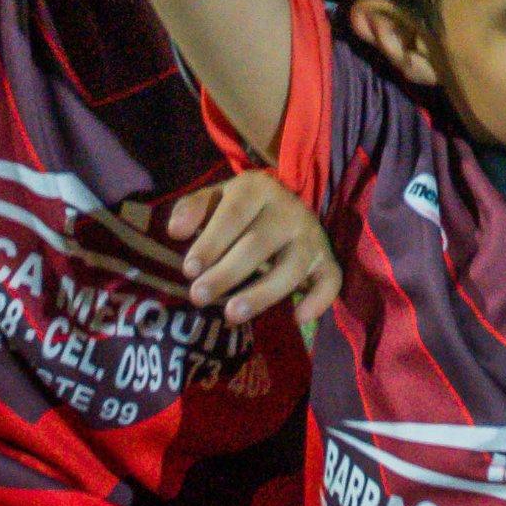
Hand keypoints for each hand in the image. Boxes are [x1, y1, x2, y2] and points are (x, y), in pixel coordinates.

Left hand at [149, 173, 341, 330]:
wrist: (283, 208)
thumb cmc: (238, 210)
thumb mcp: (214, 199)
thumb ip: (192, 209)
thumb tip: (175, 231)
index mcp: (259, 189)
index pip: (233, 215)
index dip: (210, 242)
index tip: (188, 270)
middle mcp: (290, 210)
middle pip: (259, 244)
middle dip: (226, 273)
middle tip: (198, 297)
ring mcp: (311, 236)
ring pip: (292, 267)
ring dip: (262, 293)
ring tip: (231, 315)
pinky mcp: (327, 260)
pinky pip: (330, 281)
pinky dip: (318, 300)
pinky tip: (296, 317)